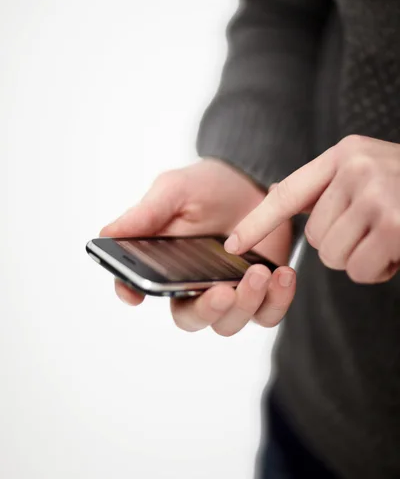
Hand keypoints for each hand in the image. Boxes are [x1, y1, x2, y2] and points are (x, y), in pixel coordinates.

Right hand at [101, 159, 295, 334]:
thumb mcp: (175, 190)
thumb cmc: (207, 186)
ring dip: (245, 304)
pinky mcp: (261, 293)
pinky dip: (276, 301)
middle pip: (190, 318)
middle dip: (206, 310)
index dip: (133, 293)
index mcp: (164, 263)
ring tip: (259, 273)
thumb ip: (147, 213)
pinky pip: (267, 314)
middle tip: (222, 290)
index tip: (135, 293)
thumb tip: (106, 233)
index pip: (141, 287)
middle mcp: (192, 285)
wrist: (254, 181)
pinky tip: (282, 274)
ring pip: (229, 322)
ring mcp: (228, 292)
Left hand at [225, 135, 399, 283]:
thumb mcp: (373, 172)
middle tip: (378, 230)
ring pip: (335, 256)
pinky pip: (361, 270)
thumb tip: (281, 199)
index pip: (289, 191)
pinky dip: (380, 271)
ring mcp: (376, 192)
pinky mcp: (394, 223)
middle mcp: (357, 166)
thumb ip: (333, 186)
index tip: (233, 245)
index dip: (258, 222)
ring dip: (362, 260)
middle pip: (315, 236)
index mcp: (347, 153)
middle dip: (344, 246)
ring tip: (391, 237)